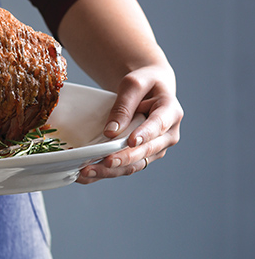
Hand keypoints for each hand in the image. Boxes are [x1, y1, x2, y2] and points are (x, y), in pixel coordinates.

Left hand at [76, 64, 182, 183]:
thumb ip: (124, 105)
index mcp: (170, 112)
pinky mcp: (142, 155)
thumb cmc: (143, 83)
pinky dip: (107, 172)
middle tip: (105, 162)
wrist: (150, 89)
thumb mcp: (133, 84)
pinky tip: (88, 175)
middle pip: (147, 150)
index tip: (131, 141)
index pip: (158, 125)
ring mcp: (156, 148)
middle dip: (125, 158)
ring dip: (112, 170)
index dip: (145, 135)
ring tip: (88, 171)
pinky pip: (126, 167)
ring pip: (135, 164)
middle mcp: (168, 135)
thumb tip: (111, 132)